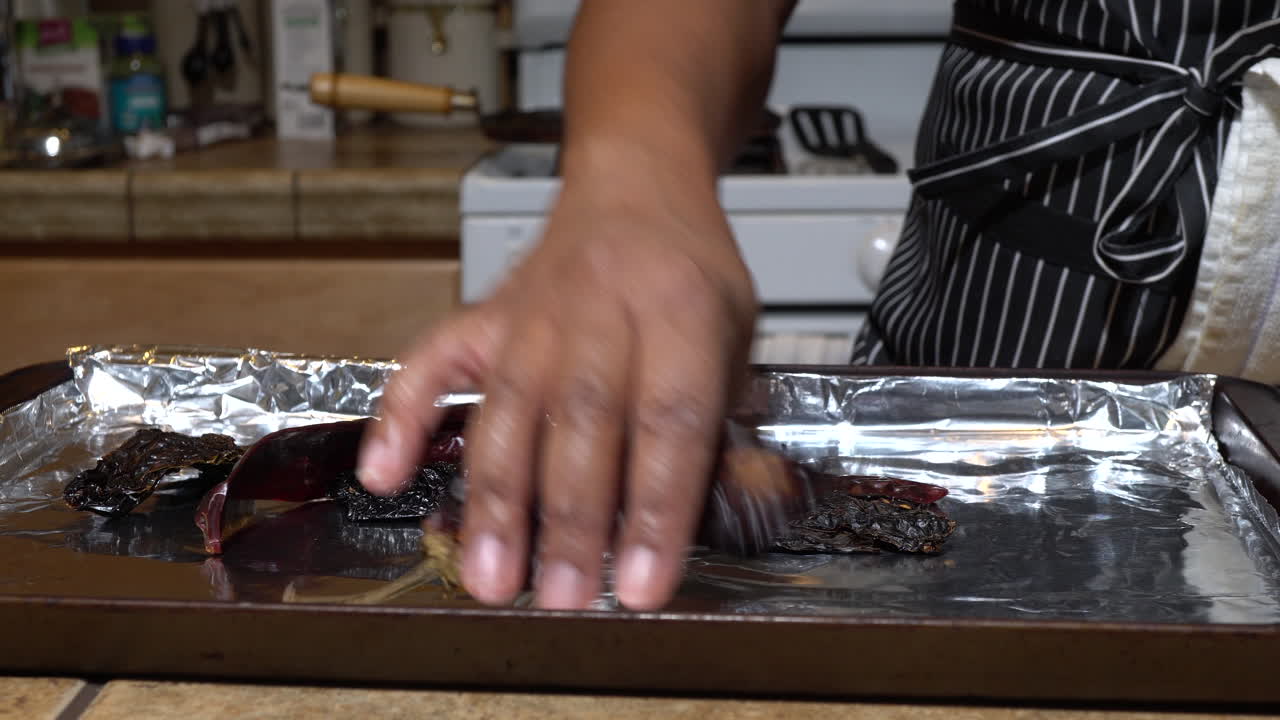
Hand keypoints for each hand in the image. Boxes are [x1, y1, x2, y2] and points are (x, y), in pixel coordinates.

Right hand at [356, 176, 757, 610]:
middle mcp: (601, 307)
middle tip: (564, 597)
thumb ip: (722, 424)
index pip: (670, 420)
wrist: (635, 185)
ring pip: (509, 407)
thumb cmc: (690, 273)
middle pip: (582, 420)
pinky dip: (400, 418)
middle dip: (572, 519)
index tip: (645, 583)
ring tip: (490, 576)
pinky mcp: (484, 315)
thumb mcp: (739, 337)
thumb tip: (712, 519)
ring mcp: (532, 310)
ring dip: (497, 498)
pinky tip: (381, 477)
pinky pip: (431, 362)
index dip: (657, 508)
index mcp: (681, 309)